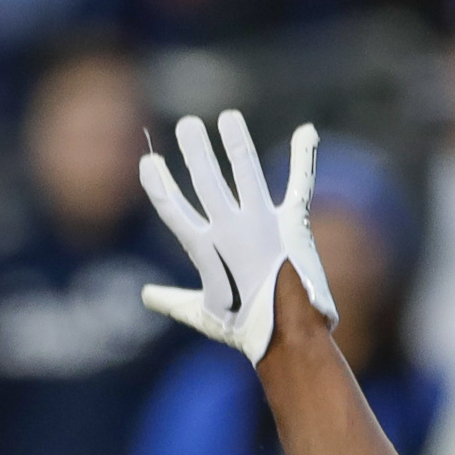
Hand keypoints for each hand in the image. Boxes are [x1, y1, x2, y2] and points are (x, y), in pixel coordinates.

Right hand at [138, 112, 335, 361]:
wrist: (287, 335)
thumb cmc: (243, 327)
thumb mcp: (201, 313)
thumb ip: (173, 300)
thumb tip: (146, 296)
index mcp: (204, 249)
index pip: (173, 209)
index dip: (158, 185)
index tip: (148, 161)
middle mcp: (230, 230)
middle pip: (206, 180)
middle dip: (195, 150)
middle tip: (187, 125)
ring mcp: (262, 224)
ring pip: (245, 172)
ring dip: (236, 143)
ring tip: (229, 118)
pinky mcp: (292, 224)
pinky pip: (300, 184)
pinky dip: (304, 156)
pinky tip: (308, 131)